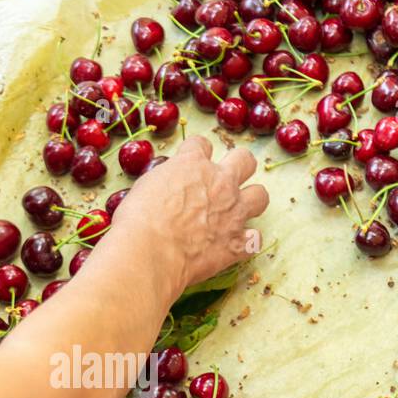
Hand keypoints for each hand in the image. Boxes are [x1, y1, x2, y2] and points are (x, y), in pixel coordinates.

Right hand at [109, 137, 268, 298]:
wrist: (149, 252)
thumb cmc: (137, 220)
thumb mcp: (145, 186)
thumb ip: (165, 181)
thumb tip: (166, 188)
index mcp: (193, 164)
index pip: (201, 145)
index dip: (196, 154)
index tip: (189, 166)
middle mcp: (220, 183)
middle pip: (245, 160)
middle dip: (238, 167)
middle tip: (224, 181)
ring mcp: (233, 212)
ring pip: (260, 196)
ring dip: (251, 202)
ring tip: (236, 212)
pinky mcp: (237, 243)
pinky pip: (255, 239)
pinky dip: (246, 243)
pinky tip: (235, 246)